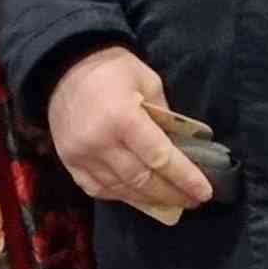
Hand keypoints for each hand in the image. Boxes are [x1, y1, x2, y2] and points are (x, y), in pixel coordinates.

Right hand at [47, 46, 215, 220]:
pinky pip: (97, 189)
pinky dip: (120, 196)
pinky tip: (137, 196)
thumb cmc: (112, 69)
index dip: (185, 178)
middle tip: (191, 200)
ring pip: (121, 189)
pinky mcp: (68, 161)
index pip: (161, 159)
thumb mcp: (148, 82)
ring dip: (149, 199)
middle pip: (143, 180)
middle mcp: (101, 142)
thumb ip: (166, 116)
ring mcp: (81, 156)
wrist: (63, 67)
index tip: (204, 193)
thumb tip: (183, 147)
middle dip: (172, 193)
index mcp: (123, 118)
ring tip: (170, 201)